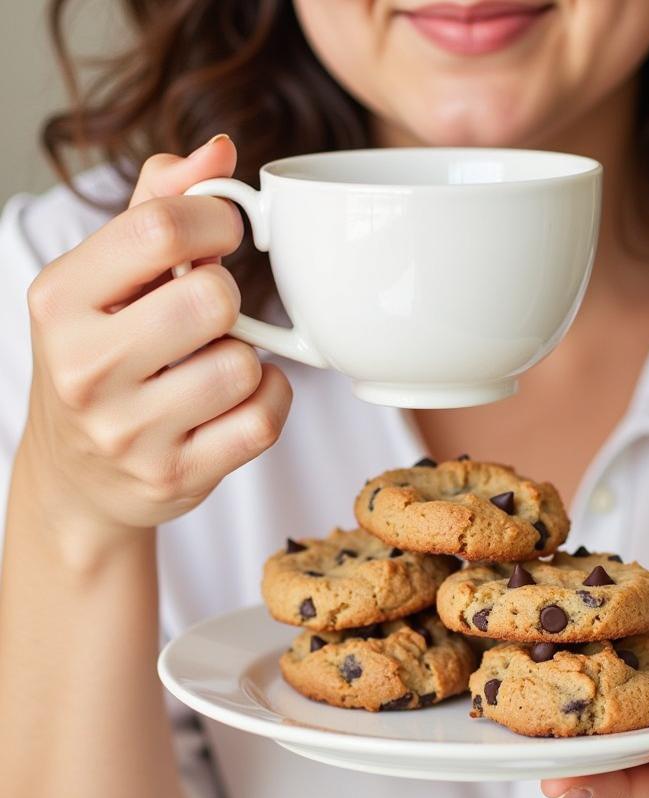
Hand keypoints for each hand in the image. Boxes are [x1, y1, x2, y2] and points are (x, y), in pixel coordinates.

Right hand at [21, 134, 291, 542]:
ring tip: (214, 364)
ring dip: (247, 360)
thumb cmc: (104, 360)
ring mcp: (130, 431)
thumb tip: (217, 151)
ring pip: (242, 366)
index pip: (159, 228)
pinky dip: (269, 403)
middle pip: (212, 300)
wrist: (79, 477)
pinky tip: (240, 399)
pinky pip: (263, 422)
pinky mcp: (176, 476)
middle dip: (228, 299)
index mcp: (61, 300)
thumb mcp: (104, 282)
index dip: (215, 219)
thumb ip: (155, 208)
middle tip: (211, 313)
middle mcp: (86, 366)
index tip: (223, 233)